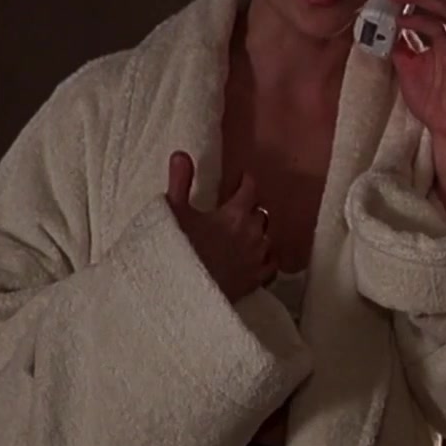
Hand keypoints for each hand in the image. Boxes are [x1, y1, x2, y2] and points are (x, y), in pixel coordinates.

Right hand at [165, 151, 275, 302]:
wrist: (183, 291)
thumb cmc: (178, 248)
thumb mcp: (173, 211)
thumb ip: (180, 181)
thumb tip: (180, 154)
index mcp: (235, 213)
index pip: (250, 189)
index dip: (245, 182)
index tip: (240, 179)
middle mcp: (253, 233)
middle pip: (260, 212)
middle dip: (250, 208)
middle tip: (237, 208)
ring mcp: (257, 258)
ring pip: (267, 237)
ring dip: (258, 231)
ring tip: (245, 232)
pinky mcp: (256, 280)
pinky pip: (272, 264)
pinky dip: (266, 257)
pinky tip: (258, 257)